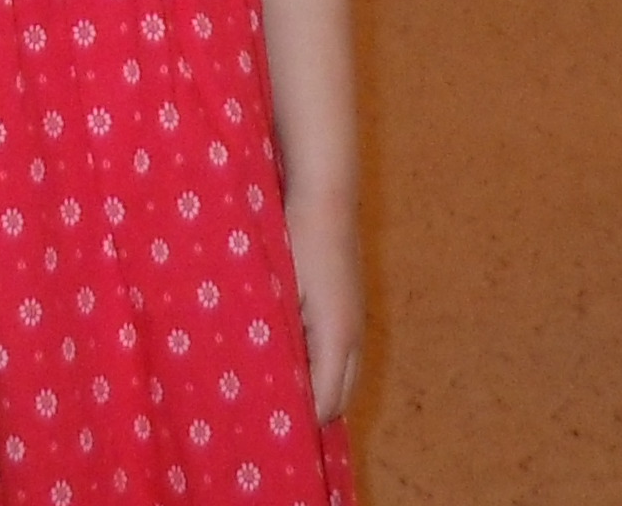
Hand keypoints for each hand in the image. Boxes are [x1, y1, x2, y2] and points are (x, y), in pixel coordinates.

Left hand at [287, 189, 360, 419]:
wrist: (325, 194)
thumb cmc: (294, 240)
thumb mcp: (278, 292)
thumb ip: (276, 339)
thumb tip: (265, 380)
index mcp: (336, 339)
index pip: (325, 404)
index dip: (299, 421)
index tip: (267, 427)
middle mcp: (354, 337)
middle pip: (341, 398)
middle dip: (313, 412)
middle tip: (273, 415)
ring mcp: (356, 321)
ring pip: (345, 376)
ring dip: (320, 388)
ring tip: (281, 390)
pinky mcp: (352, 307)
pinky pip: (344, 355)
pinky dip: (324, 367)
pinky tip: (294, 356)